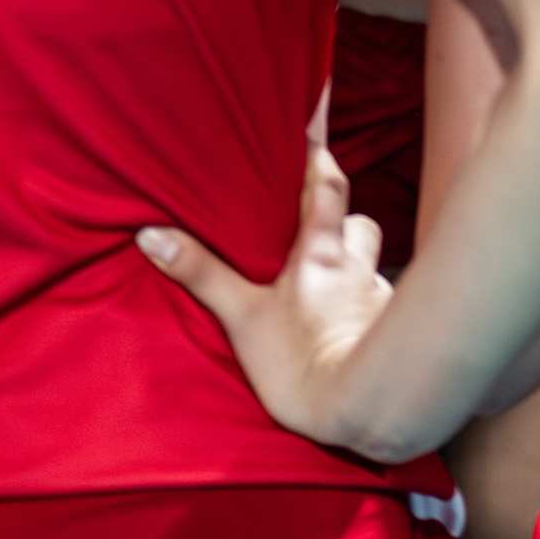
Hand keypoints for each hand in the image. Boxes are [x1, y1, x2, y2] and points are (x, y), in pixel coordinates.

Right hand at [139, 142, 395, 457]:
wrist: (359, 405)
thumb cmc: (300, 361)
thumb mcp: (243, 316)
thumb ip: (202, 274)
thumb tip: (152, 235)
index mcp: (320, 250)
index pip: (327, 185)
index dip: (321, 157)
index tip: (314, 133)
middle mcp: (356, 264)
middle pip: (360, 220)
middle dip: (344, 215)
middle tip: (323, 214)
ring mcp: (375, 296)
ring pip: (372, 263)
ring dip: (357, 261)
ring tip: (332, 275)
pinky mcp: (387, 330)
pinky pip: (377, 305)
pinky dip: (365, 306)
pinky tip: (348, 325)